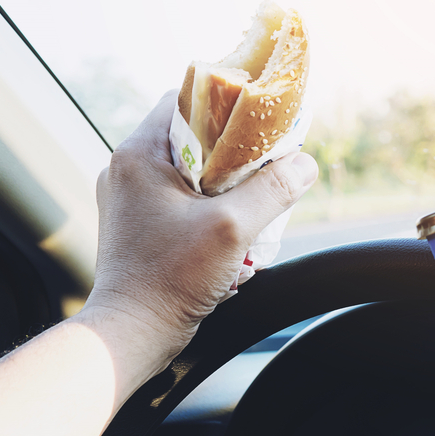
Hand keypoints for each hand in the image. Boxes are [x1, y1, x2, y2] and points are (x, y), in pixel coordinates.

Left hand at [85, 90, 317, 373]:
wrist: (131, 335)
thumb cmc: (168, 280)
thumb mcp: (233, 228)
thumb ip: (274, 190)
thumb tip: (305, 164)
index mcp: (138, 154)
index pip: (187, 101)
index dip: (227, 106)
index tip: (259, 124)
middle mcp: (128, 170)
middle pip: (194, 138)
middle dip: (235, 156)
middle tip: (264, 171)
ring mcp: (131, 200)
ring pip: (193, 173)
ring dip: (227, 189)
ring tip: (251, 210)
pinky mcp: (139, 226)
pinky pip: (184, 202)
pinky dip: (212, 212)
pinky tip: (232, 238)